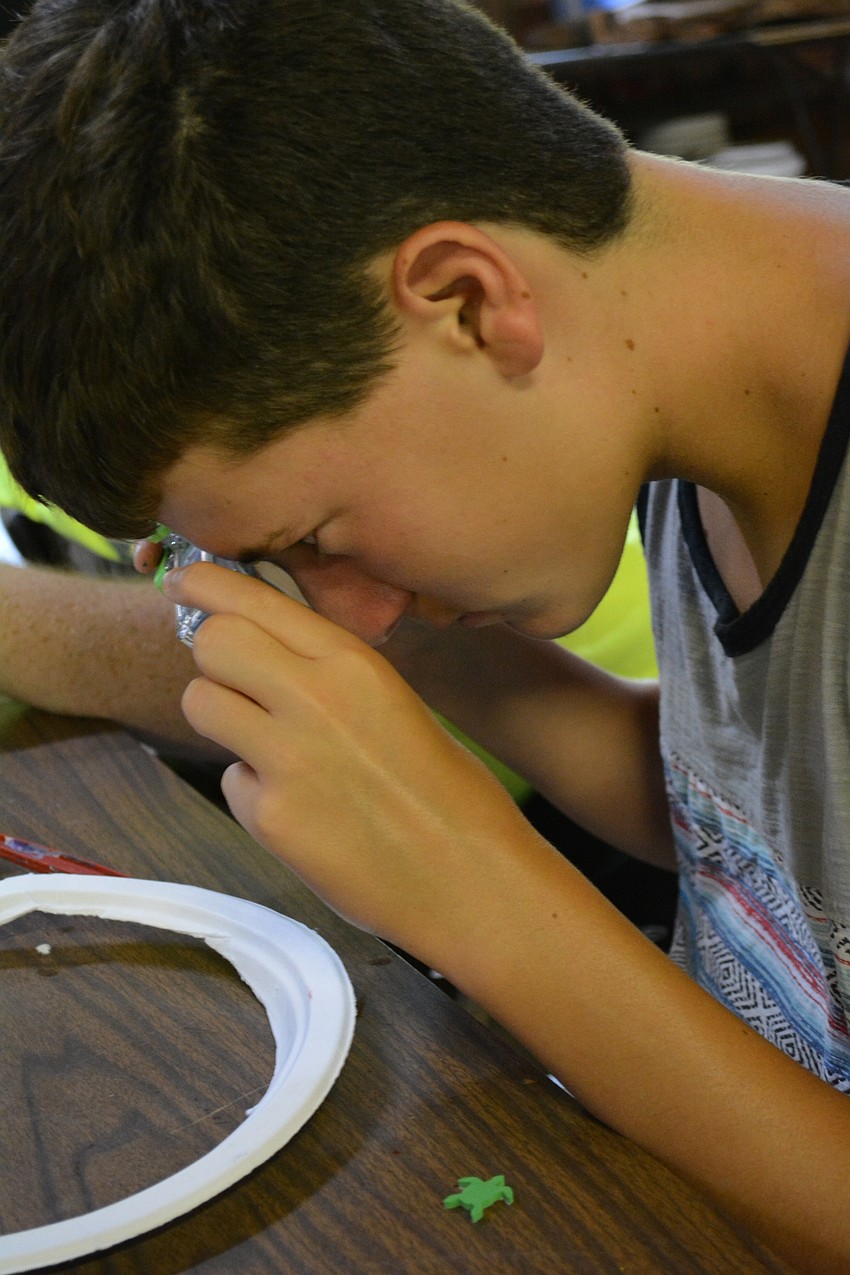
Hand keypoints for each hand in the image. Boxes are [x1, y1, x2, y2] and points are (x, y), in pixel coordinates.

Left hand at [163, 562, 528, 945]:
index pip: (254, 599)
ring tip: (266, 744)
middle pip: (213, 640)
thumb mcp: (392, 700)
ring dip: (219, 716)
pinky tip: (302, 810)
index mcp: (354, 663)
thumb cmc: (445, 789)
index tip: (181, 580)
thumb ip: (327, 672)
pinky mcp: (270, 816)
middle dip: (211, 653)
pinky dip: (255, 791)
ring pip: (200, 702)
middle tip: (234, 677)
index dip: (204, 583)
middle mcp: (314, 698)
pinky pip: (231, 780)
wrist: (467, 875)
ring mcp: (286, 758)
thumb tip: (261, 648)